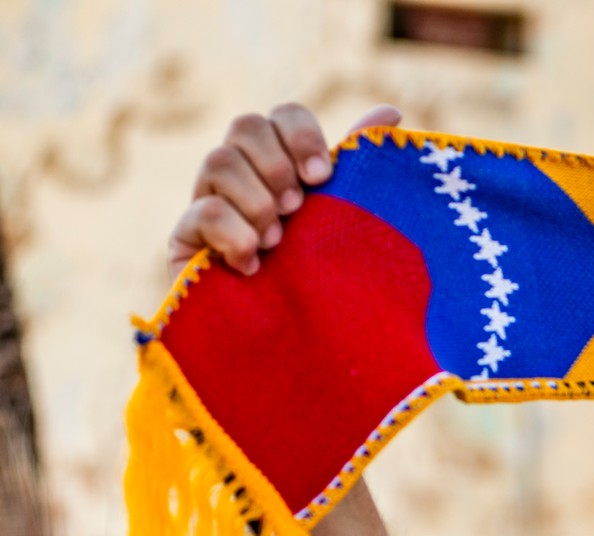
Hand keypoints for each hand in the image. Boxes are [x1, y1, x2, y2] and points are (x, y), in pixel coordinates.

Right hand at [167, 102, 402, 277]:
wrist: (297, 349)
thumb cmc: (326, 280)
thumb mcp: (347, 220)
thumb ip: (359, 166)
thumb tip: (390, 111)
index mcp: (285, 166)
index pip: (282, 116)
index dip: (301, 135)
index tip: (323, 176)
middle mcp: (244, 176)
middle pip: (245, 126)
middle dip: (276, 166)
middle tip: (298, 208)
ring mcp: (210, 202)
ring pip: (218, 160)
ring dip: (258, 200)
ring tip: (277, 240)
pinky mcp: (186, 240)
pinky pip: (203, 212)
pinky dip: (234, 234)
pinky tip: (253, 264)